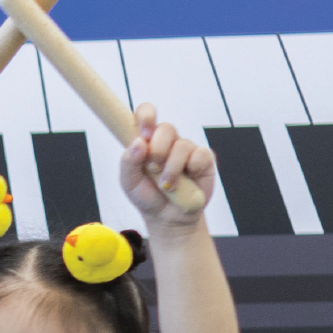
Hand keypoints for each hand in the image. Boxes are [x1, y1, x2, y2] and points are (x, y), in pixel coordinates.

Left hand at [122, 104, 213, 225]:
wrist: (168, 218)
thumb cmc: (147, 196)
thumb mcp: (129, 182)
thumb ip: (128, 162)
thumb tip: (138, 143)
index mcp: (147, 140)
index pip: (146, 113)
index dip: (146, 116)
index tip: (144, 132)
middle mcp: (167, 141)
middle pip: (166, 128)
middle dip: (158, 150)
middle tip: (154, 168)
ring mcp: (186, 149)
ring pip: (182, 145)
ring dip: (172, 169)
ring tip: (166, 185)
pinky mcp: (204, 160)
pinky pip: (200, 155)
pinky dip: (192, 169)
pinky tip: (188, 181)